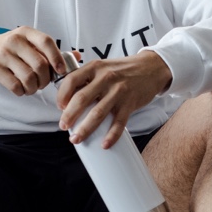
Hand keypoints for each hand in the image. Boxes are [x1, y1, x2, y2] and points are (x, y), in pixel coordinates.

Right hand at [0, 26, 65, 95]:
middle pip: (40, 64)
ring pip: (28, 77)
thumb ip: (51, 51)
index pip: (47, 42)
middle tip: (43, 84)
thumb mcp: (28, 44)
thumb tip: (77, 56)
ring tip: (32, 88)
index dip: (57, 58)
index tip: (61, 71)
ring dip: (34, 88)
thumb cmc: (8, 49)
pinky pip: (15, 86)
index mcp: (26, 33)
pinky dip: (22, 92)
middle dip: (45, 80)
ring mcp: (3, 54)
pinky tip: (21, 89)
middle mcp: (14, 41)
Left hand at [56, 51, 171, 147]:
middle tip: (64, 126)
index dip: (62, 95)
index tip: (60, 107)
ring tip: (76, 139)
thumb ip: (87, 78)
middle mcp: (106, 78)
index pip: (72, 80)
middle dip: (69, 115)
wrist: (151, 68)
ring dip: (85, 129)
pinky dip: (111, 136)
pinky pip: (119, 123)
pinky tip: (104, 144)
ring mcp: (118, 91)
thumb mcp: (103, 67)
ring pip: (98, 113)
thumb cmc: (123, 70)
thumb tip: (68, 98)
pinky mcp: (130, 103)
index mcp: (95, 67)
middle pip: (82, 99)